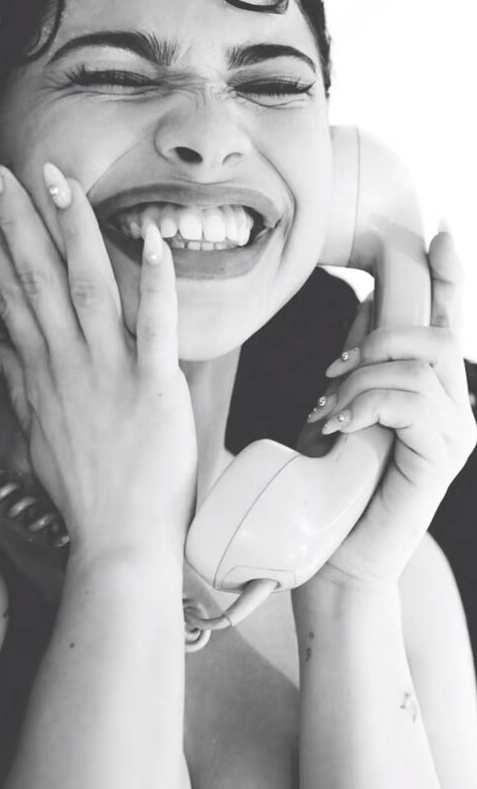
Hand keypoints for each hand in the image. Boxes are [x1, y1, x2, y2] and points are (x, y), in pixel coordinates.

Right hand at [0, 157, 196, 560]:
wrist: (119, 537)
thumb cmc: (83, 487)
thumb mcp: (35, 431)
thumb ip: (17, 380)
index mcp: (42, 372)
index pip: (10, 293)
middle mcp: (68, 363)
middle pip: (37, 277)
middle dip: (14, 218)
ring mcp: (110, 373)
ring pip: (87, 288)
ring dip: (73, 233)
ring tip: (58, 182)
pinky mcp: (154, 388)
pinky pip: (155, 326)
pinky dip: (154, 283)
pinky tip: (150, 240)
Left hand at [302, 228, 475, 583]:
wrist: (335, 554)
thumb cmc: (335, 485)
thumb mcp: (344, 405)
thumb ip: (362, 360)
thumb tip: (365, 302)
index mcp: (432, 391)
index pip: (446, 322)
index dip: (449, 276)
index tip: (437, 234)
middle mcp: (455, 407)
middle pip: (435, 334)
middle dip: (377, 341)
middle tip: (334, 374)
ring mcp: (456, 432)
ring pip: (419, 365)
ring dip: (361, 380)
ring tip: (332, 414)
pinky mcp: (444, 455)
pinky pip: (410, 400)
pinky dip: (367, 404)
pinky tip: (342, 427)